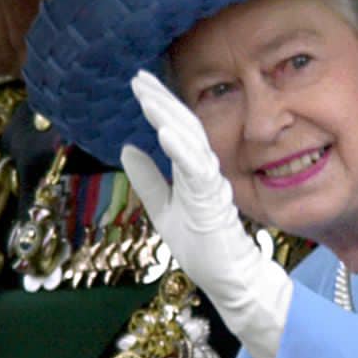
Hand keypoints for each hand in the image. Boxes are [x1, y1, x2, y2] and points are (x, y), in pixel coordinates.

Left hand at [122, 71, 292, 357]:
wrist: (229, 280)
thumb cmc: (203, 247)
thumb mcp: (163, 208)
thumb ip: (148, 179)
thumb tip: (127, 148)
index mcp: (194, 171)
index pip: (177, 128)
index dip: (159, 104)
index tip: (139, 82)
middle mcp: (205, 172)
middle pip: (184, 126)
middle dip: (161, 100)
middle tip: (139, 77)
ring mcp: (211, 185)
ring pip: (191, 141)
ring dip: (169, 117)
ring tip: (148, 97)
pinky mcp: (213, 203)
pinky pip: (197, 170)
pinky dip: (181, 149)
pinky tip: (164, 132)